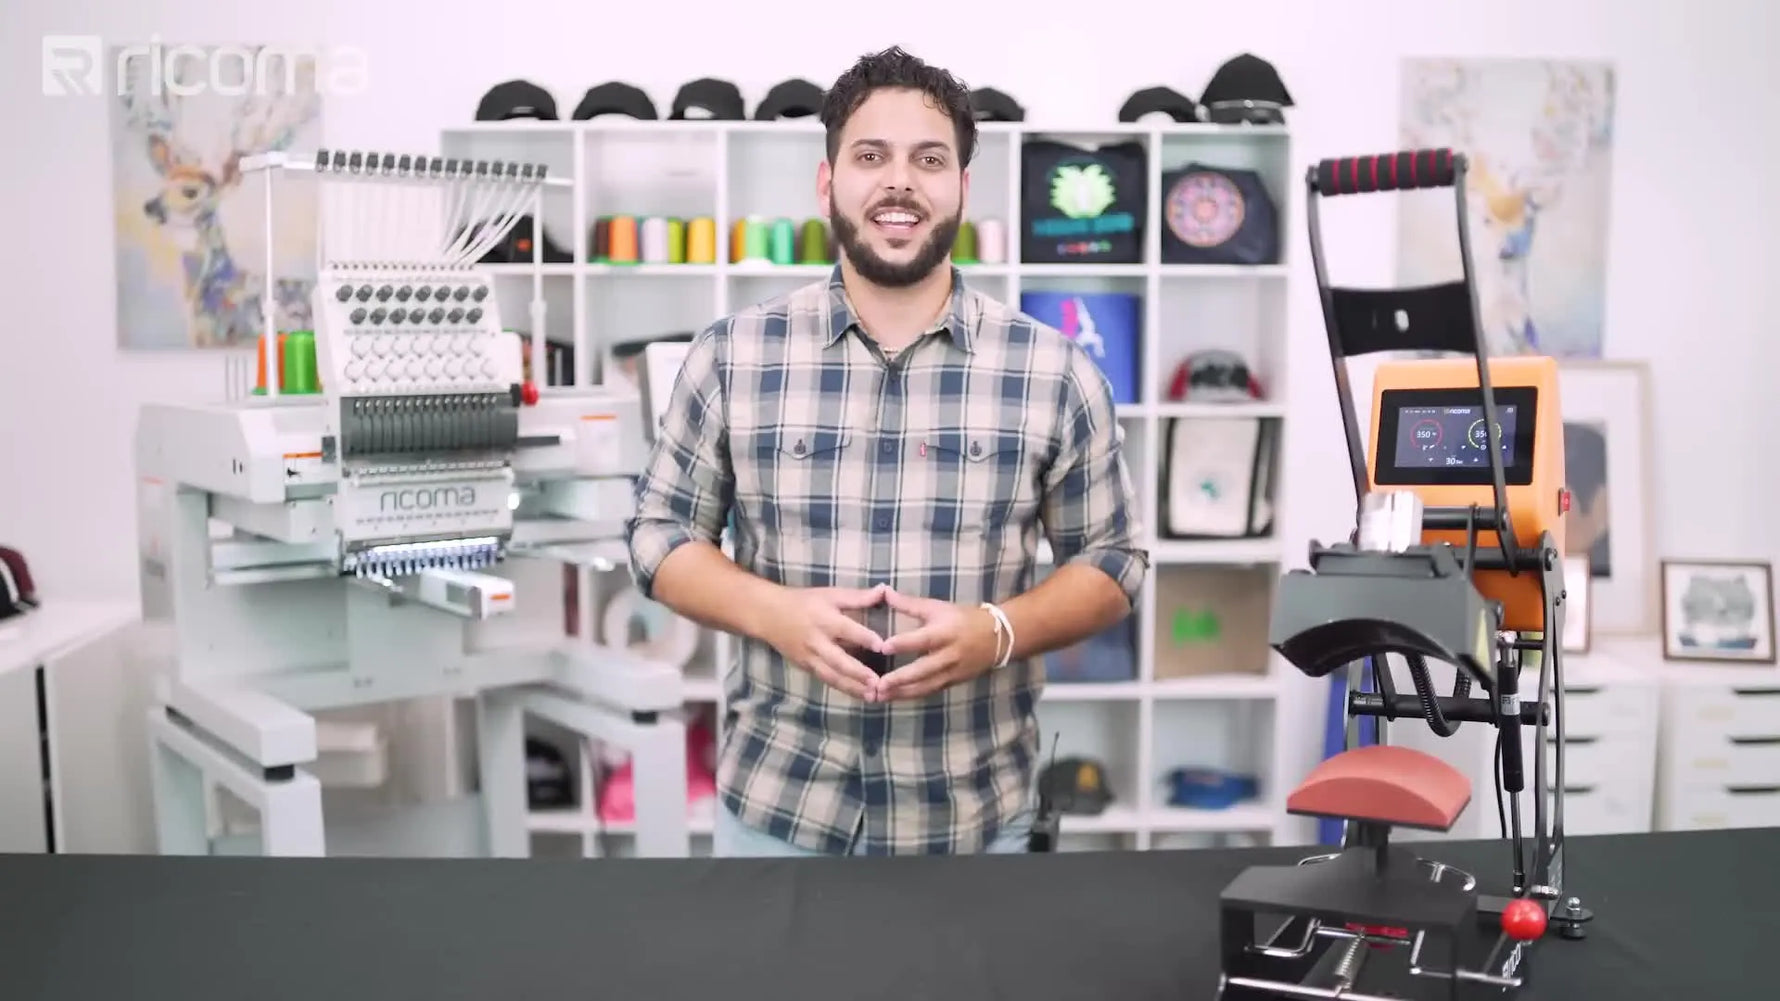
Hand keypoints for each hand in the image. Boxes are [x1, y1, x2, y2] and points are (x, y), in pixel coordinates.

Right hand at [759, 584, 890, 700]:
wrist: (768, 614)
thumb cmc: (804, 602)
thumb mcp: (830, 594)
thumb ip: (858, 596)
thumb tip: (885, 590)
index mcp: (825, 620)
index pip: (847, 630)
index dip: (864, 637)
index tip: (882, 646)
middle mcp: (817, 642)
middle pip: (838, 660)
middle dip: (858, 673)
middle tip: (878, 683)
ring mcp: (810, 657)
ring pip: (832, 676)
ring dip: (852, 687)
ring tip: (872, 696)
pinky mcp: (806, 667)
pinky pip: (825, 680)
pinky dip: (842, 688)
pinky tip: (858, 695)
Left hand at [875, 589, 1003, 699]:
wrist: (998, 637)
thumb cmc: (963, 618)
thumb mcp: (938, 607)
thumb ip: (909, 603)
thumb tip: (883, 591)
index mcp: (945, 632)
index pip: (923, 638)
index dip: (904, 642)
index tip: (884, 646)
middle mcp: (949, 655)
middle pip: (924, 669)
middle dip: (901, 678)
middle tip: (879, 684)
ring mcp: (952, 672)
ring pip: (926, 686)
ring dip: (903, 692)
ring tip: (880, 696)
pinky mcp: (953, 683)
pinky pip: (931, 691)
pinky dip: (913, 695)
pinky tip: (895, 698)